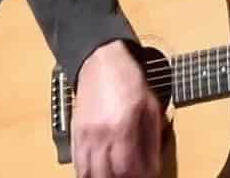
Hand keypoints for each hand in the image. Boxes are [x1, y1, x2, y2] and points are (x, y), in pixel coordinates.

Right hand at [72, 39, 163, 177]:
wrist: (101, 62)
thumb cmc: (127, 80)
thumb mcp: (151, 106)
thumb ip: (153, 137)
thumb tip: (154, 164)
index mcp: (123, 127)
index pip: (129, 168)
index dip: (141, 177)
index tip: (149, 175)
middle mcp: (101, 134)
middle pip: (108, 176)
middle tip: (133, 176)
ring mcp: (85, 136)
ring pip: (89, 173)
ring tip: (116, 175)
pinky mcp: (75, 134)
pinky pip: (78, 164)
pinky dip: (88, 173)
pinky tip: (99, 173)